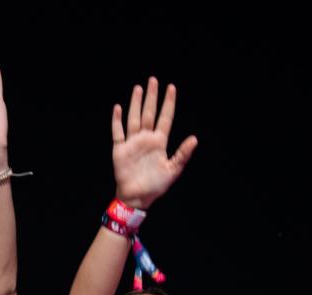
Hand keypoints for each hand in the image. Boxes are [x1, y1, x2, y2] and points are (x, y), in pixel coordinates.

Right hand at [112, 77, 197, 209]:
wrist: (137, 197)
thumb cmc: (156, 185)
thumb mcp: (173, 170)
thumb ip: (183, 154)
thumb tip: (195, 138)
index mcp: (159, 142)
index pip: (165, 118)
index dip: (168, 104)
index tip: (171, 88)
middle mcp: (146, 139)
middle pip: (149, 113)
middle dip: (152, 97)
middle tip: (154, 80)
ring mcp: (132, 143)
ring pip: (134, 118)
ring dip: (136, 104)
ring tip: (138, 88)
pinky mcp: (120, 149)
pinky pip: (118, 132)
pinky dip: (117, 120)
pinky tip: (118, 108)